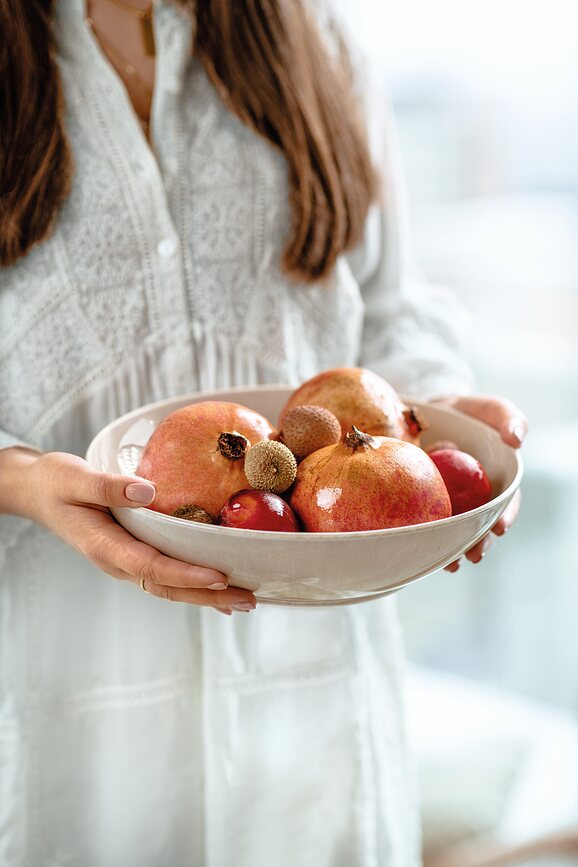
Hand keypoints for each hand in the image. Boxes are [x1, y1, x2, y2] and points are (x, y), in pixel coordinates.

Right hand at [5, 449, 255, 613]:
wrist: (37, 492)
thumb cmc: (54, 482)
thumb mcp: (74, 477)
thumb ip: (107, 486)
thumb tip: (147, 491)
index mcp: (104, 546)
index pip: (151, 567)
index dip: (186, 574)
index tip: (220, 576)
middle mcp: (117, 561)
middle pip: (167, 586)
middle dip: (208, 596)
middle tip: (249, 599)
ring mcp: (125, 561)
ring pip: (169, 586)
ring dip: (206, 595)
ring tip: (245, 599)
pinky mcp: (133, 555)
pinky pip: (166, 575)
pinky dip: (193, 584)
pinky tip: (219, 589)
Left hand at [432, 395, 526, 571]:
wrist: (422, 415)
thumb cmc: (462, 413)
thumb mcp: (486, 410)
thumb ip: (506, 418)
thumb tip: (517, 439)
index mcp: (494, 481)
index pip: (505, 503)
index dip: (505, 516)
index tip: (499, 527)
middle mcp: (474, 498)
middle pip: (480, 525)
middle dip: (479, 543)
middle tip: (474, 554)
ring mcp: (447, 504)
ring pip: (453, 532)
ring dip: (453, 550)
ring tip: (450, 563)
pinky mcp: (421, 506)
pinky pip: (424, 526)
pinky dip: (423, 540)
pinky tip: (419, 551)